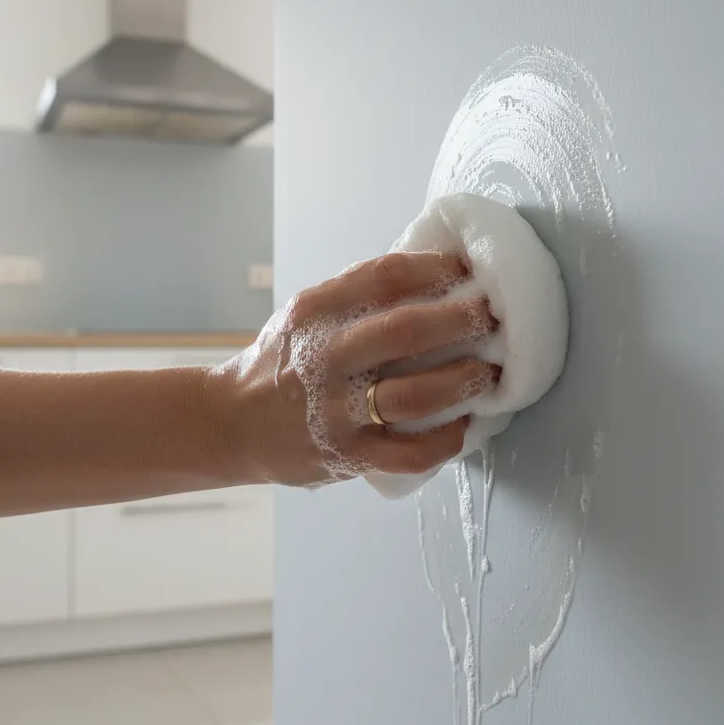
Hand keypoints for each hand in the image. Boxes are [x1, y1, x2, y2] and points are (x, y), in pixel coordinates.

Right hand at [210, 251, 499, 486]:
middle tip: (494, 317)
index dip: (436, 269)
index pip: (384, 277)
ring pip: (414, 395)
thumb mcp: (303, 316)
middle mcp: (324, 359)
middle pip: (405, 331)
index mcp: (315, 313)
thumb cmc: (278, 364)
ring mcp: (334, 411)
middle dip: (461, 320)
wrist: (230, 424)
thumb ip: (352, 295)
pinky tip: (463, 427)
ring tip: (489, 374)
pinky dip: (445, 441)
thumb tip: (430, 273)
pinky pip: (408, 453)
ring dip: (463, 381)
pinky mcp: (345, 455)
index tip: (468, 271)